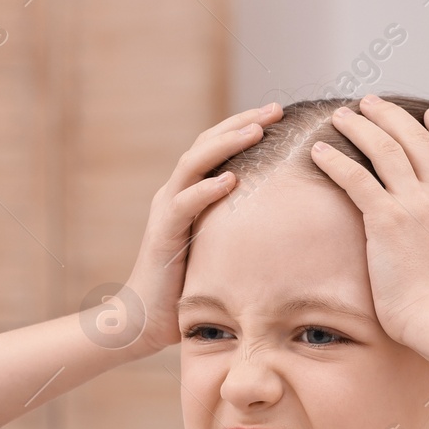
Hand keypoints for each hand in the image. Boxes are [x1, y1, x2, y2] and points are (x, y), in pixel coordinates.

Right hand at [120, 102, 281, 352]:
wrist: (144, 318)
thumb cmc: (186, 289)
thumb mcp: (220, 251)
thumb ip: (240, 231)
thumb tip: (284, 226)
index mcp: (190, 193)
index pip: (217, 147)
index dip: (245, 126)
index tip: (280, 115)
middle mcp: (176, 193)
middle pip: (207, 143)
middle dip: (242, 122)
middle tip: (277, 109)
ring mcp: (166, 210)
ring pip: (194, 164)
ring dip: (226, 144)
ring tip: (257, 131)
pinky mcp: (163, 233)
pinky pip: (184, 205)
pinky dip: (207, 189)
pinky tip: (231, 180)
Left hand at [311, 95, 428, 357]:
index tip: (428, 115)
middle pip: (417, 139)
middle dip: (391, 115)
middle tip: (370, 103)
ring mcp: (415, 205)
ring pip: (385, 149)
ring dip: (361, 126)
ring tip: (342, 115)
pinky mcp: (386, 221)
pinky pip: (356, 178)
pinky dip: (335, 160)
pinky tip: (318, 150)